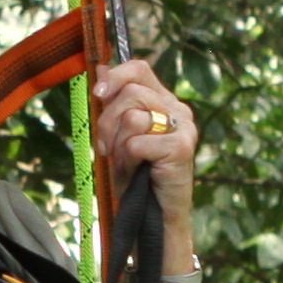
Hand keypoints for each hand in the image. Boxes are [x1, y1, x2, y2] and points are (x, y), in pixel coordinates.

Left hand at [88, 59, 200, 241]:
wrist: (152, 215)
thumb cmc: (135, 175)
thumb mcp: (117, 135)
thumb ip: (114, 103)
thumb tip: (101, 67)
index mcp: (163, 101)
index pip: (139, 69)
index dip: (115, 77)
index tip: (98, 94)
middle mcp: (178, 109)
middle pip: (131, 94)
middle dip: (108, 122)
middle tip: (107, 149)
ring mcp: (184, 128)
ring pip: (132, 117)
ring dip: (118, 145)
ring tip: (125, 162)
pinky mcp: (182, 147)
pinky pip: (137, 143)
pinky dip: (128, 160)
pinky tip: (137, 172)